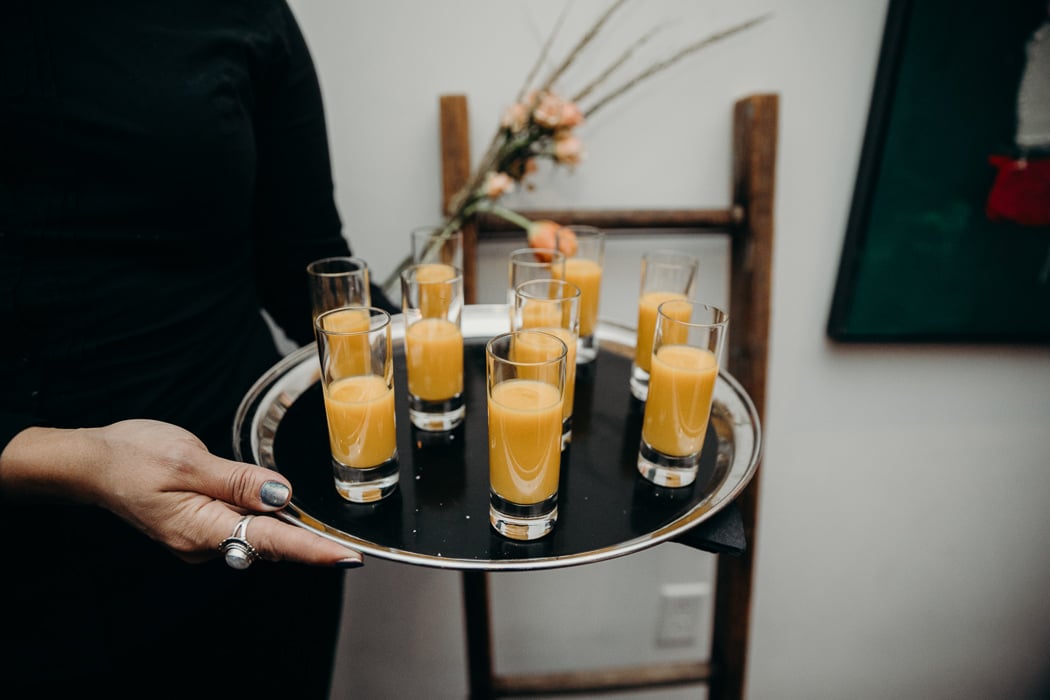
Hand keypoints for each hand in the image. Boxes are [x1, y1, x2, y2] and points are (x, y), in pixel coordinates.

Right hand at [0, 419, 362, 567]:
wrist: (93, 463)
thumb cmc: (134, 456)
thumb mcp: (189, 459)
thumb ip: (239, 480)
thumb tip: (281, 495)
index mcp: (202, 528)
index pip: (271, 542)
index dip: (313, 549)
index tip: (346, 557)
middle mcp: (204, 543)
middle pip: (269, 543)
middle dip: (306, 539)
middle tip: (345, 541)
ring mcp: (201, 539)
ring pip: (256, 533)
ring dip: (282, 525)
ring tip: (308, 519)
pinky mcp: (199, 527)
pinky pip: (240, 525)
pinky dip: (260, 516)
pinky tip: (268, 502)